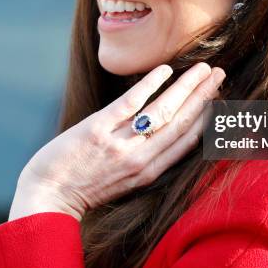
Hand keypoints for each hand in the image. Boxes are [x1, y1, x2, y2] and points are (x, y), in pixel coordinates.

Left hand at [9, 62, 225, 221]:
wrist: (47, 198)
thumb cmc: (85, 187)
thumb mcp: (125, 180)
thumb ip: (147, 158)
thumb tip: (163, 133)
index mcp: (149, 172)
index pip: (188, 140)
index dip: (207, 117)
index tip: (219, 97)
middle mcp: (141, 159)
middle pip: (182, 122)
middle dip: (204, 97)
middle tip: (219, 74)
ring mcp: (120, 145)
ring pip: (164, 111)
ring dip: (187, 88)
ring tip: (203, 69)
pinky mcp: (98, 131)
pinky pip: (131, 104)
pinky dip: (150, 85)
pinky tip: (165, 69)